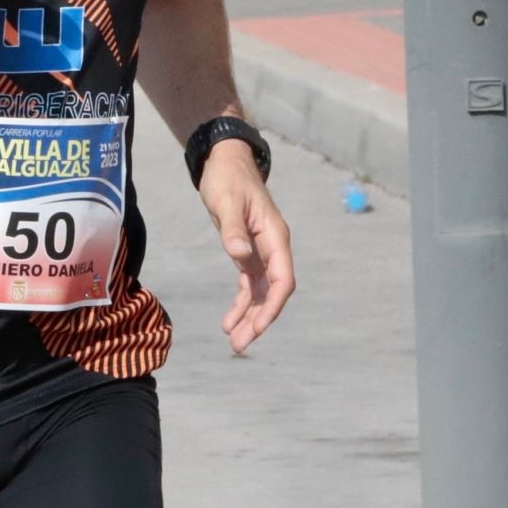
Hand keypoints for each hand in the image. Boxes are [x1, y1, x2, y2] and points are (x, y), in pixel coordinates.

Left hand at [199, 140, 294, 353]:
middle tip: (239, 345)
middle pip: (273, 292)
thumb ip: (233, 230)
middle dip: (259, 320)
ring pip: (261, 292)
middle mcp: (273, 247)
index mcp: (275, 236)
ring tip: (234, 342)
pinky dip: (242, 302)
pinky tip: (230, 321)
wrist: (225, 161)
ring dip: (250, 316)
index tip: (257, 327)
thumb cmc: (228, 178)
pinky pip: (250, 283)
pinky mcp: (249, 251)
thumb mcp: (227, 202)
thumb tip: (239, 255)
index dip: (272, 306)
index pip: (283, 280)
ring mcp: (262, 251)